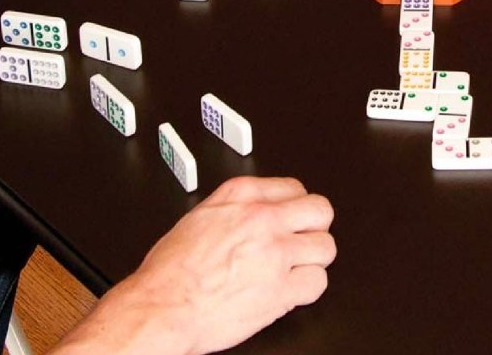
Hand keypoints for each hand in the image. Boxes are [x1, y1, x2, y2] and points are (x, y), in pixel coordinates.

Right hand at [118, 177, 334, 354]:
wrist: (165, 305)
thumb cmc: (172, 268)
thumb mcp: (200, 215)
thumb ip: (235, 207)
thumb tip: (255, 210)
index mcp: (240, 195)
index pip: (294, 187)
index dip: (295, 206)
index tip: (292, 217)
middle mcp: (262, 219)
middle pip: (320, 210)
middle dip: (314, 225)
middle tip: (303, 238)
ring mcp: (275, 254)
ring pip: (326, 247)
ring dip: (313, 258)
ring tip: (296, 266)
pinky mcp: (282, 291)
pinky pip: (318, 283)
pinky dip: (308, 287)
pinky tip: (291, 288)